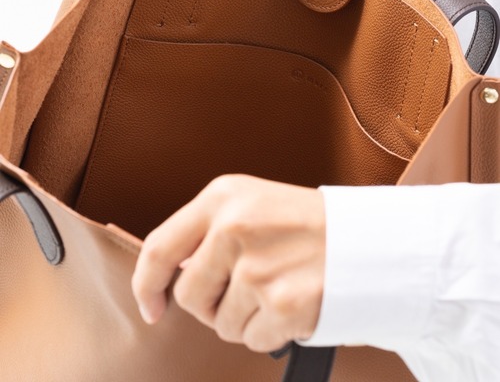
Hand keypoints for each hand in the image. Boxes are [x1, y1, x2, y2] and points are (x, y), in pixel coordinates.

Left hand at [132, 174, 325, 351]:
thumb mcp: (250, 202)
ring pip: (221, 323)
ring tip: (276, 287)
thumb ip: (207, 230)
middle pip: (190, 295)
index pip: (160, 247)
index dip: (147, 284)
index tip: (152, 306)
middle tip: (244, 288)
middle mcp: (234, 227)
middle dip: (210, 303)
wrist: (366, 238)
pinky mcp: (283, 304)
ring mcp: (258, 267)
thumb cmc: (305, 222)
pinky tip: (291, 302)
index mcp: (222, 197)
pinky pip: (252, 339)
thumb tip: (172, 273)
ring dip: (245, 316)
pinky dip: (269, 330)